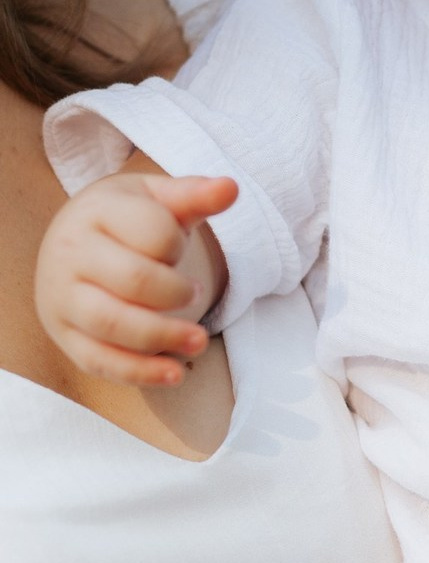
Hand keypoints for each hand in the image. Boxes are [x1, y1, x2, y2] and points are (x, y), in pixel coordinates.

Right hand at [35, 171, 236, 386]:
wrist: (74, 240)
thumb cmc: (127, 219)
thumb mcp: (158, 199)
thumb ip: (194, 195)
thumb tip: (231, 188)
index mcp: (98, 212)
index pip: (153, 234)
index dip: (178, 246)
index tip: (178, 248)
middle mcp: (71, 253)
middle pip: (135, 281)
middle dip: (178, 293)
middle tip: (198, 294)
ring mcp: (63, 297)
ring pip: (114, 324)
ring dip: (164, 337)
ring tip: (199, 340)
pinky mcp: (66, 335)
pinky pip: (100, 361)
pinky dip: (140, 372)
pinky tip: (175, 374)